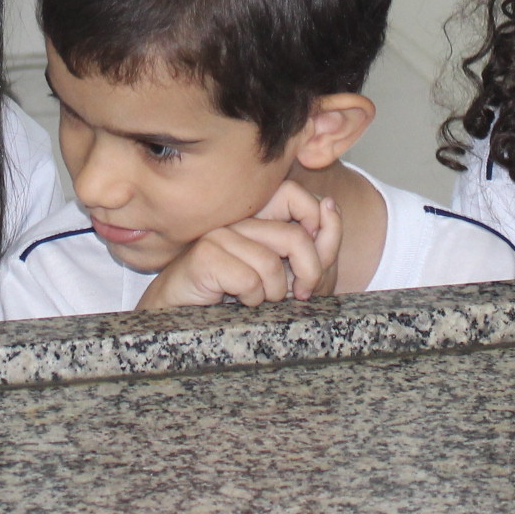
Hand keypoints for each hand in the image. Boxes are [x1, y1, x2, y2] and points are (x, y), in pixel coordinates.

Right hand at [137, 182, 343, 310]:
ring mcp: (220, 234)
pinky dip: (251, 300)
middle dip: (310, 273)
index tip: (319, 266)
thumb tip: (330, 205)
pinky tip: (236, 302)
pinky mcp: (205, 255)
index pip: (297, 195)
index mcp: (259, 215)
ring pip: (271, 264)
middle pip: (295, 236)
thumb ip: (315, 245)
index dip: (320, 225)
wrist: (184, 318)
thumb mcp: (289, 274)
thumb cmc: (238, 298)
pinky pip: (248, 279)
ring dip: (273, 294)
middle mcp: (239, 218)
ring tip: (259, 300)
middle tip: (300, 294)